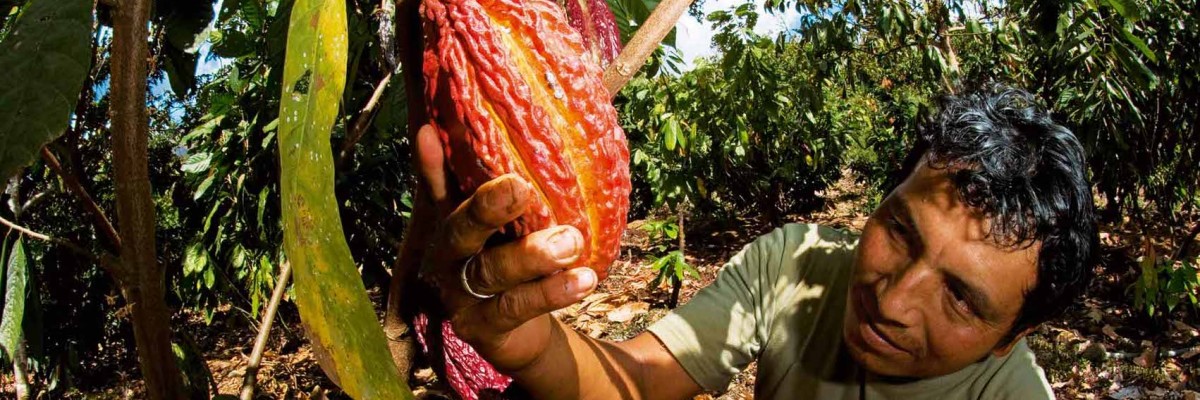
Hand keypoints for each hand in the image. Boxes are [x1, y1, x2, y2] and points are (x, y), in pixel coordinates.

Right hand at [412, 125, 598, 371]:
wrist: (518, 333)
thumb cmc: (514, 263)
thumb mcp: (508, 226)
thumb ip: (510, 190)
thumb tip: (527, 129)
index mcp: (452, 223)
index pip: (437, 188)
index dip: (430, 163)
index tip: (429, 132)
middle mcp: (448, 256)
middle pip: (460, 229)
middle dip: (488, 207)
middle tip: (521, 188)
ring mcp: (460, 294)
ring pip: (492, 271)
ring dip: (533, 255)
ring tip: (572, 241)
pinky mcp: (481, 327)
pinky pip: (517, 307)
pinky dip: (552, 293)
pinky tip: (584, 279)